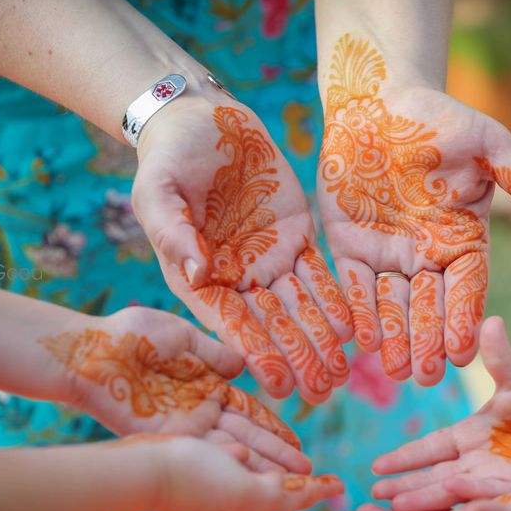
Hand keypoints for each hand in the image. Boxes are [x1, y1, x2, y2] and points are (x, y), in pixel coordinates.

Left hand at [40, 306, 309, 472]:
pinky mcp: (164, 437)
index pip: (248, 410)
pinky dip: (229, 461)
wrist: (91, 350)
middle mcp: (199, 410)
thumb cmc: (132, 335)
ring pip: (229, 449)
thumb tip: (244, 366)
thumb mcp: (182, 336)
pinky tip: (254, 472)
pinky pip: (204, 450)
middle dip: (275, 454)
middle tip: (306, 471)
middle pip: (245, 435)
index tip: (297, 441)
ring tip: (289, 481)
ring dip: (258, 465)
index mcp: (206, 385)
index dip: (273, 426)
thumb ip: (213, 354)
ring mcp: (182, 426)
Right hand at [132, 92, 352, 403]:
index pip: (231, 322)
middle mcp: (236, 278)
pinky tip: (351, 326)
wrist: (203, 119)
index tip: (279, 383)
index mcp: (197, 277)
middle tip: (323, 391)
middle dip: (297, 357)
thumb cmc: (170, 157)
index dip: (257, 352)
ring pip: (300, 307)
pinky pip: (319, 274)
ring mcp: (268, 259)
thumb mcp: (158, 190)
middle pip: (272, 324)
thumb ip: (173, 233)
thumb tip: (197, 274)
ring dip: (320, 339)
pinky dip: (334, 299)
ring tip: (342, 372)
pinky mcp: (295, 237)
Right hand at [138, 435, 344, 510]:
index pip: (294, 500)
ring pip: (257, 466)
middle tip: (323, 479)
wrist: (147, 468)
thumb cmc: (200, 481)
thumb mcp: (249, 494)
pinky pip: (232, 452)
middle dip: (297, 480)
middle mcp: (238, 502)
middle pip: (278, 485)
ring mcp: (220, 483)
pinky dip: (241, 448)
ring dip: (271, 461)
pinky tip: (233, 446)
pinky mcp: (204, 463)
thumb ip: (279, 495)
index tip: (339, 485)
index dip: (317, 491)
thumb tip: (292, 488)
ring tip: (286, 463)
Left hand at [318, 34, 510, 384]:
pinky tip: (361, 339)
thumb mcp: (485, 144)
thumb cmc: (438, 118)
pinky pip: (353, 284)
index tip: (463, 353)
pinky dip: (358, 309)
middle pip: (429, 306)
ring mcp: (386, 253)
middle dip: (428, 342)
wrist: (379, 100)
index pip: (467, 287)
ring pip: (392, 305)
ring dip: (395, 339)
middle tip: (427, 378)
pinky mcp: (348, 244)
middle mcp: (426, 253)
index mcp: (463, 237)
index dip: (463, 319)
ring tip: (397, 373)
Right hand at [370, 317, 510, 510]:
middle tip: (373, 494)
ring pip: (453, 493)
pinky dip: (467, 502)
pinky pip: (487, 499)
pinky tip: (445, 508)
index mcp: (468, 435)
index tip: (377, 465)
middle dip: (403, 485)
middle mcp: (474, 461)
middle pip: (432, 476)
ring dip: (425, 500)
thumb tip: (489, 320)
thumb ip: (499, 357)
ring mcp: (492, 479)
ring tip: (395, 510)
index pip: (429, 448)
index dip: (404, 457)